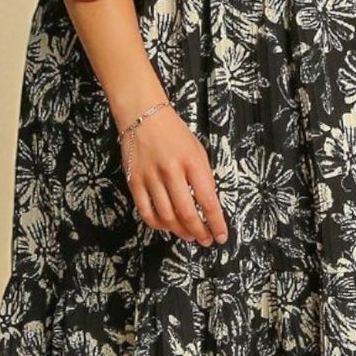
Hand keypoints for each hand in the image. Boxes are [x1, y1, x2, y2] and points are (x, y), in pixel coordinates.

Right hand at [119, 103, 228, 245]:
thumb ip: (204, 176)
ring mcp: (151, 177)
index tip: (221, 235)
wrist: (143, 115)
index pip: (207, 200)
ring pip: (166, 216)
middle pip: (187, 213)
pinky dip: (157, 224)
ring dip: (180, 231)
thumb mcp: (198, 150)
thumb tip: (208, 204)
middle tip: (206, 240)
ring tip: (189, 236)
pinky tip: (166, 227)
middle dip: (199, 232)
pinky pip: (146, 211)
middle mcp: (171, 171)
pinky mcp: (134, 181)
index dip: (216, 222)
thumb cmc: (174, 133)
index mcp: (192, 162)